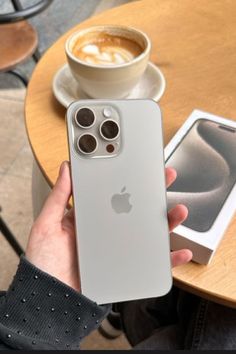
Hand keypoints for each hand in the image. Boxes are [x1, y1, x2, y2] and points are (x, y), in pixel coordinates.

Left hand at [26, 162, 191, 291]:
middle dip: (153, 193)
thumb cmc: (44, 264)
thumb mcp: (46, 226)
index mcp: (90, 218)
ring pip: (148, 233)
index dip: (127, 179)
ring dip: (167, 222)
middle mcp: (107, 231)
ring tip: (177, 211)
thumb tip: (67, 168)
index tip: (139, 165)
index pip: (113, 193)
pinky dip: (169, 258)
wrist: (50, 300)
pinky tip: (179, 251)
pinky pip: (152, 263)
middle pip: (136, 210)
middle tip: (165, 178)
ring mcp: (118, 249)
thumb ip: (58, 198)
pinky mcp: (126, 269)